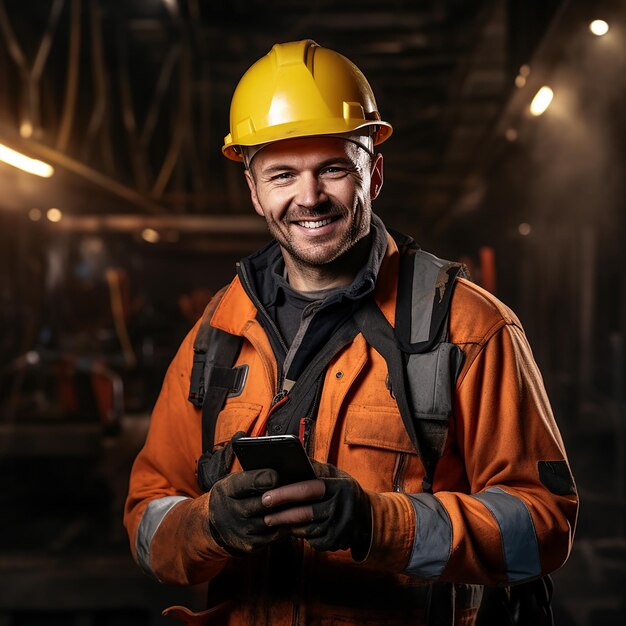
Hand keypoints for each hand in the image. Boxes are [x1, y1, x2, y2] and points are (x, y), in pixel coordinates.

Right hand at [208, 468, 324, 554]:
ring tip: (307, 500)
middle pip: (261, 503)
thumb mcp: (234, 482)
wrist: (215, 527)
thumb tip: (280, 464)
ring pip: (272, 520)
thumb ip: (252, 475)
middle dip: (281, 496)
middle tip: (302, 488)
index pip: (243, 484)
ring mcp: (241, 531)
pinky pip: (274, 534)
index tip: (276, 474)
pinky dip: (288, 524)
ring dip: (290, 511)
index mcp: (227, 490)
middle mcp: (231, 512)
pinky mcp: (250, 545)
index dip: (260, 479)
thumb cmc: (233, 496)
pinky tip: (299, 515)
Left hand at [263, 462, 371, 560]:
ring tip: (274, 521)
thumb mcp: (335, 474)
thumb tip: (291, 459)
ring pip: (307, 530)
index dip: (286, 494)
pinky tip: (296, 529)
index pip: (308, 489)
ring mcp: (340, 527)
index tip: (266, 497)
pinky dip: (302, 536)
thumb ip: (315, 468)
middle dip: (282, 515)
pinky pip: (313, 542)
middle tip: (265, 516)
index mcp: (339, 486)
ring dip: (289, 527)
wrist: (368, 517)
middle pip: (305, 514)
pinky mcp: (337, 543)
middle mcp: (341, 507)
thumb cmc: (343, 491)